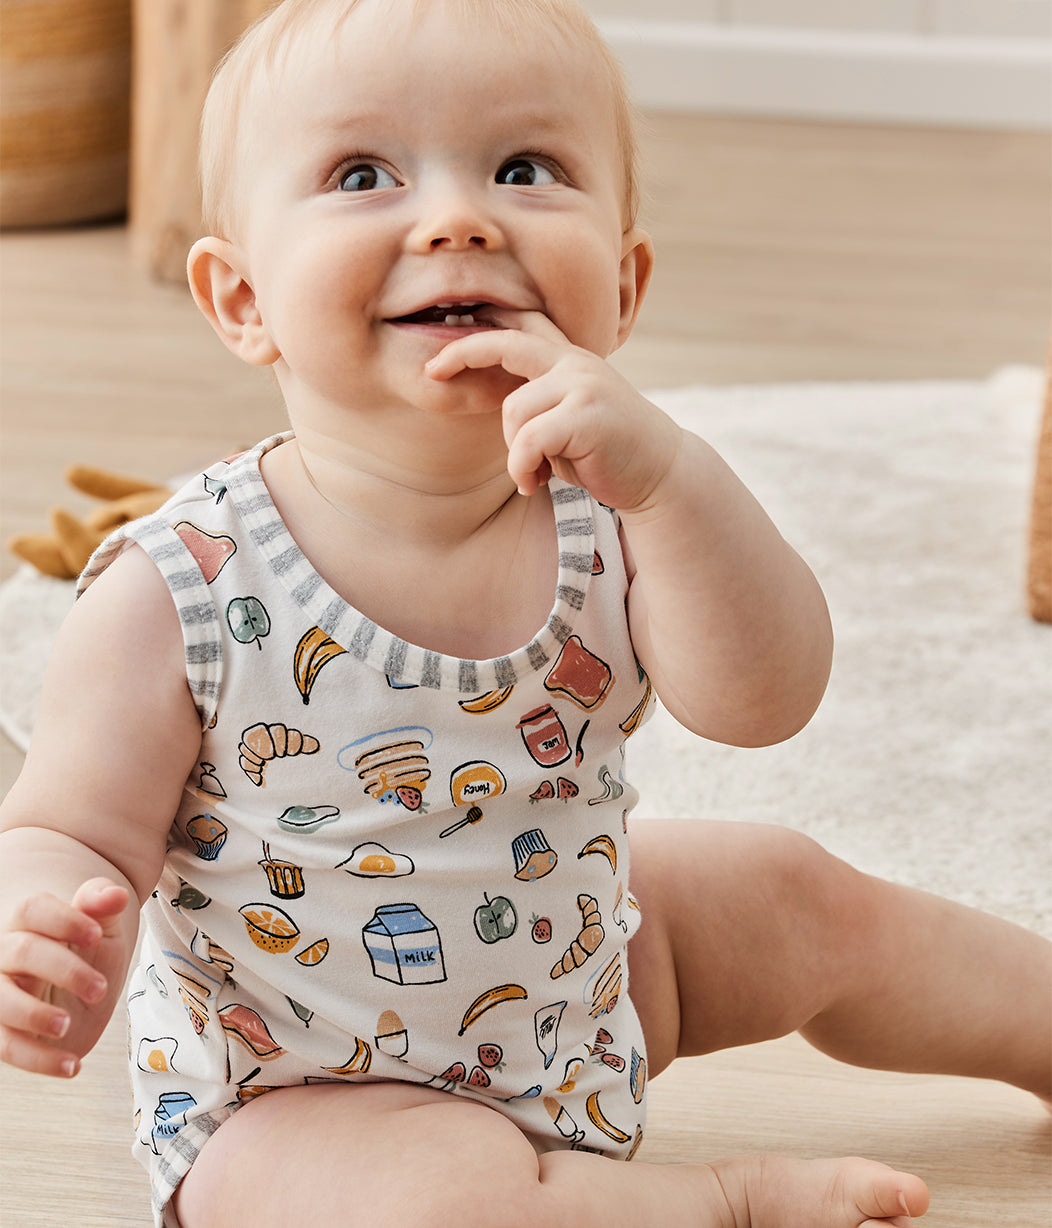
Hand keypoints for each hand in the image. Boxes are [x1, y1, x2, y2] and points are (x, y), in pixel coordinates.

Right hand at [0, 878, 131, 1076]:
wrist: (84, 993)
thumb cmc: (90, 954)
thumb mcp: (104, 930)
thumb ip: (104, 908)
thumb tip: (116, 895)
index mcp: (30, 922)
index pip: (33, 909)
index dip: (63, 920)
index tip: (96, 935)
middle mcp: (6, 954)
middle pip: (21, 951)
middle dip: (63, 969)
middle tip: (100, 989)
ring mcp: (1, 993)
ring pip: (1, 1001)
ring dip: (33, 1015)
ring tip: (67, 1026)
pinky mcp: (3, 1032)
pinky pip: (6, 1047)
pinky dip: (38, 1060)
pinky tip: (73, 1066)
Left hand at [426, 312, 681, 508]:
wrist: (661, 474)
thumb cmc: (607, 454)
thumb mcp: (569, 422)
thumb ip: (540, 406)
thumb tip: (500, 409)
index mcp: (571, 361)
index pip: (521, 331)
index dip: (479, 335)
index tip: (440, 351)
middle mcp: (576, 363)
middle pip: (506, 344)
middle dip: (462, 352)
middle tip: (431, 372)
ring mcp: (583, 384)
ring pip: (513, 411)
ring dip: (514, 453)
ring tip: (533, 475)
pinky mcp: (586, 413)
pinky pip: (528, 439)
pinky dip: (523, 467)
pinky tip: (535, 484)